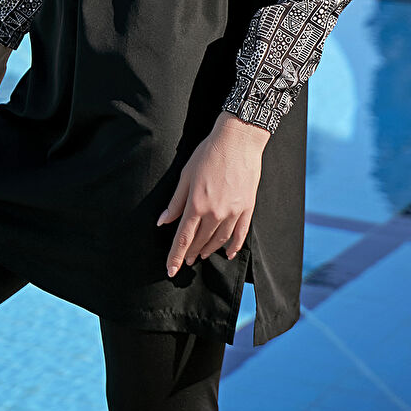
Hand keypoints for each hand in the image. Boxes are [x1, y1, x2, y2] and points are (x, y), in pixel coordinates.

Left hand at [157, 111, 269, 276]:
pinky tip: (228, 253)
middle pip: (200, 241)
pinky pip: (240, 234)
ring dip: (209, 250)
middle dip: (191, 253)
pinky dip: (233, 246)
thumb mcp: (186, 176)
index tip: (171, 270)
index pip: (183, 239)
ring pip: (219, 240)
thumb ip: (175, 202)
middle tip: (185, 260)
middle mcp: (215, 213)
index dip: (175, 256)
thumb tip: (163, 221)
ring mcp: (233, 212)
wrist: (238, 140)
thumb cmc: (209, 154)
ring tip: (201, 255)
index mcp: (196, 205)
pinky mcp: (247, 208)